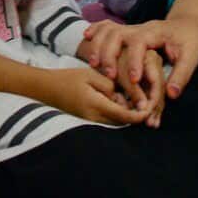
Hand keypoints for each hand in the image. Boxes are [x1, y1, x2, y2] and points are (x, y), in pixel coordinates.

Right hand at [36, 66, 151, 124]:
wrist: (45, 89)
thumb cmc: (68, 78)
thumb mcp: (90, 75)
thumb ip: (109, 85)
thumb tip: (124, 98)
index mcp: (95, 105)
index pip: (124, 115)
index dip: (139, 114)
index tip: (151, 108)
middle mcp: (94, 117)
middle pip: (122, 122)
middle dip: (137, 116)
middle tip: (151, 106)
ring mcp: (90, 121)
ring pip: (116, 122)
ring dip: (128, 116)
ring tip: (140, 104)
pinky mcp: (88, 120)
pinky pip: (108, 119)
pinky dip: (118, 114)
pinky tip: (123, 103)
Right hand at [84, 11, 197, 98]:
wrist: (189, 23)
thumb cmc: (191, 40)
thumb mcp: (192, 56)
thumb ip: (182, 75)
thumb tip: (171, 95)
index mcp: (154, 33)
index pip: (139, 43)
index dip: (134, 61)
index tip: (134, 80)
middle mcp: (139, 29)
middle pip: (116, 34)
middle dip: (109, 54)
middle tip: (109, 76)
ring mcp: (131, 28)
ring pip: (108, 30)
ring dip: (98, 45)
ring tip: (93, 65)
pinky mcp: (127, 32)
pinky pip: (106, 26)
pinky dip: (95, 30)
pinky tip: (86, 37)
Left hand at [112, 47, 166, 127]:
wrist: (102, 51)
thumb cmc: (111, 61)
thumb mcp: (122, 75)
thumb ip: (133, 90)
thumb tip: (143, 109)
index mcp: (151, 57)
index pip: (157, 82)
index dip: (153, 99)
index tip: (147, 113)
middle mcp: (155, 62)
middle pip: (159, 89)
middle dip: (155, 107)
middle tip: (151, 123)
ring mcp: (153, 70)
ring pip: (157, 93)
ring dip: (154, 110)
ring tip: (151, 124)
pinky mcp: (149, 77)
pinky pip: (152, 93)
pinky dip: (149, 106)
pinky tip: (148, 119)